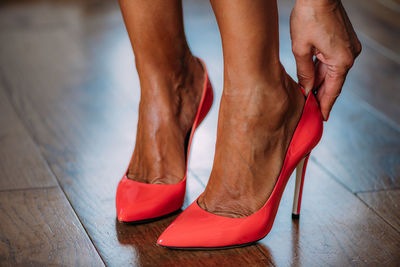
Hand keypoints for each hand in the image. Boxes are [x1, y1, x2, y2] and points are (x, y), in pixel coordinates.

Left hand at [290, 0, 360, 119]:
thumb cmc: (309, 16)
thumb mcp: (301, 48)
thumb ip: (304, 71)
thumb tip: (306, 88)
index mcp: (341, 61)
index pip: (333, 91)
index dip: (326, 106)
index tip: (322, 118)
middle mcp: (349, 56)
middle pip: (332, 82)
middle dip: (320, 96)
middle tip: (310, 110)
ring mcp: (348, 48)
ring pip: (331, 72)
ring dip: (319, 83)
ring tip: (308, 97)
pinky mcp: (344, 42)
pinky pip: (332, 62)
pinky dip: (322, 71)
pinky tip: (311, 79)